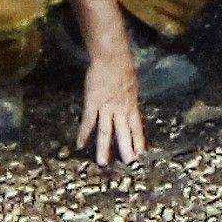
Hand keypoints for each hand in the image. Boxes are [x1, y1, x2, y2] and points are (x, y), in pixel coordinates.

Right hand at [75, 46, 147, 164]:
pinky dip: (83, 134)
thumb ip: (130, 99)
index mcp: (131, 105)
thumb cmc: (123, 68)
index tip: (142, 155)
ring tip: (103, 162)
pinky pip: (88, 121)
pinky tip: (80, 145)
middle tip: (129, 164)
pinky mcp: (92, 103)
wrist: (112, 57)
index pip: (137, 128)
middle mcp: (120, 109)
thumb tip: (131, 106)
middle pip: (124, 132)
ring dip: (104, 148)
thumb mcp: (132, 86)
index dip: (139, 141)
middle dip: (126, 149)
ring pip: (106, 131)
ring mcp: (106, 107)